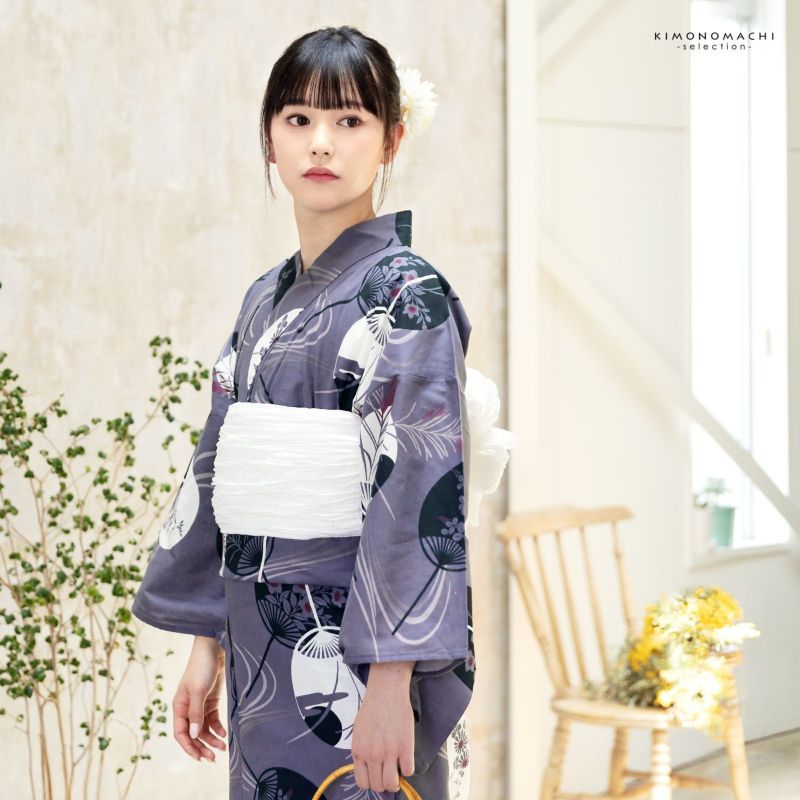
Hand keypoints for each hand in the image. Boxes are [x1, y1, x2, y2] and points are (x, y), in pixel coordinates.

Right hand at [172, 635, 226, 762]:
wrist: (214, 649)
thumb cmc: (202, 667)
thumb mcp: (198, 690)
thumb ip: (196, 713)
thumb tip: (194, 735)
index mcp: (179, 706)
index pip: (180, 733)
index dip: (189, 747)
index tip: (199, 758)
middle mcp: (187, 708)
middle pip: (192, 734)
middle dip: (201, 747)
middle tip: (213, 758)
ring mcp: (199, 705)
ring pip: (203, 728)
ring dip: (211, 739)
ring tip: (222, 748)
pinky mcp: (210, 700)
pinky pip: (211, 720)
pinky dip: (217, 728)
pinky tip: (224, 734)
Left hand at [352, 663, 414, 792]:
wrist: (386, 692)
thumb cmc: (371, 710)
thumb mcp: (358, 733)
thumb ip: (361, 752)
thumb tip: (367, 768)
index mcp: (359, 752)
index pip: (363, 783)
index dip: (371, 783)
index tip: (377, 777)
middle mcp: (372, 756)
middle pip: (378, 786)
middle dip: (384, 783)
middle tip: (389, 773)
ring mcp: (389, 753)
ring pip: (392, 783)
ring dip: (396, 781)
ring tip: (397, 770)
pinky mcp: (405, 747)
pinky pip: (408, 770)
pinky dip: (408, 768)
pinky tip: (406, 758)